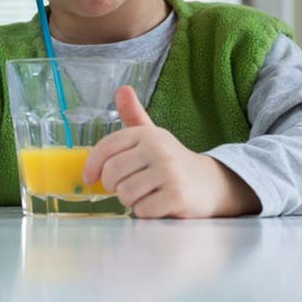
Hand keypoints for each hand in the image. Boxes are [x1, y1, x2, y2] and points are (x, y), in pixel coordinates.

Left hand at [82, 86, 261, 218]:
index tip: (90, 178)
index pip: (107, 146)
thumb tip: (122, 89)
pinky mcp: (177, 195)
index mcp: (147, 134)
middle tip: (125, 187)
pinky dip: (145, 212)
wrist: (211, 182)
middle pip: (112, 173)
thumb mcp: (153, 135)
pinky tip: (157, 204)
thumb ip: (134, 115)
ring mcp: (169, 172)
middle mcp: (157, 149)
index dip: (92, 165)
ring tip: (144, 194)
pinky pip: (143, 209)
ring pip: (125, 194)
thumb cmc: (172, 160)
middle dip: (113, 187)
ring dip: (130, 200)